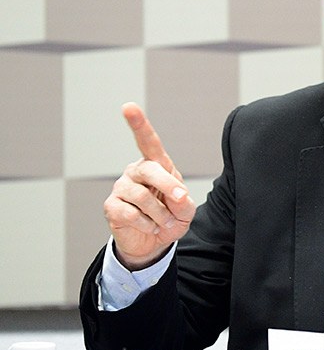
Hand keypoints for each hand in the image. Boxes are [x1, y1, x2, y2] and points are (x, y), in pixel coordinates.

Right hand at [103, 102, 195, 270]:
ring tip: (163, 221)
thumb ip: (184, 201)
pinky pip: (131, 214)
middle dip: (168, 187)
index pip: (147, 141)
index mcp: (156, 165)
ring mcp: (121, 187)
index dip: (138, 124)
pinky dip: (147, 224)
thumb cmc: (171, 218)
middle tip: (179, 200)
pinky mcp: (111, 206)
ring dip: (161, 214)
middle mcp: (135, 172)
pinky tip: (149, 226)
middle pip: (150, 170)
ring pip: (143, 197)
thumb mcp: (185, 210)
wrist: (153, 242)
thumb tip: (177, 195)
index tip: (128, 107)